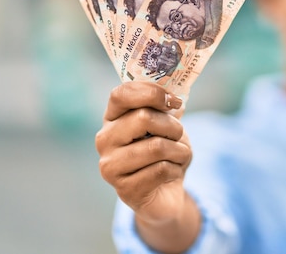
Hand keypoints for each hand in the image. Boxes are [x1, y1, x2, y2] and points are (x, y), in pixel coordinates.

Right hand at [95, 82, 191, 224]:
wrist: (164, 193)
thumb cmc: (164, 153)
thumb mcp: (167, 125)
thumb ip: (166, 108)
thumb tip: (174, 97)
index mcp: (113, 118)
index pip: (121, 94)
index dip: (151, 93)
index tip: (173, 101)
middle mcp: (105, 139)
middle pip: (143, 118)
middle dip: (172, 127)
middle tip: (178, 136)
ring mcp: (111, 166)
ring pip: (156, 147)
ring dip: (179, 150)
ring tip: (180, 156)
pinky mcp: (124, 188)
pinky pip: (161, 170)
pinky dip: (176, 169)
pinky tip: (172, 173)